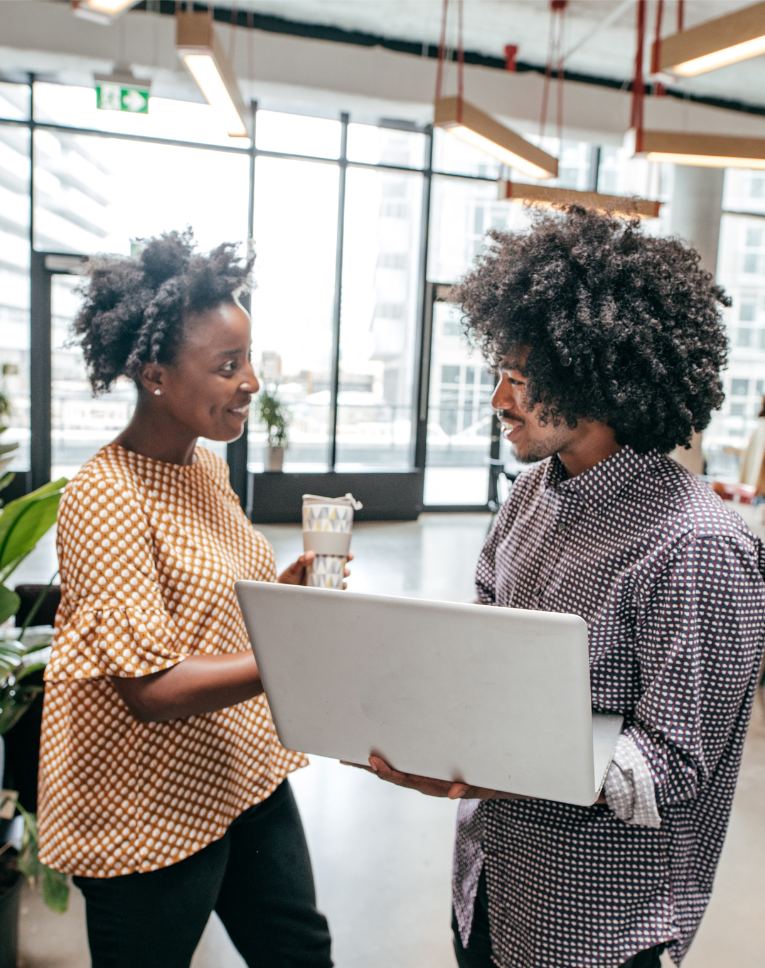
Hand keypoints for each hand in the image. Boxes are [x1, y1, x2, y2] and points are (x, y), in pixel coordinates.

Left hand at [277, 552, 352, 587]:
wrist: (283, 592)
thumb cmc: (288, 578)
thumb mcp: (293, 568)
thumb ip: (301, 561)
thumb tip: (311, 553)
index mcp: (317, 562)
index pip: (332, 555)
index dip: (342, 553)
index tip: (348, 552)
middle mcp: (323, 571)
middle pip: (339, 565)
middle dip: (347, 562)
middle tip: (348, 559)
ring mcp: (324, 581)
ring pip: (339, 577)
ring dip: (345, 574)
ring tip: (344, 573)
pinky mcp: (323, 591)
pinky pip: (335, 589)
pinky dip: (340, 588)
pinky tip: (341, 586)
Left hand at [342, 755, 529, 801]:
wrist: (492, 784)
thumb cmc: (485, 782)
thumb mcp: (481, 786)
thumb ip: (468, 788)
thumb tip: (455, 793)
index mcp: (433, 785)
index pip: (405, 779)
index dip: (388, 772)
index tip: (373, 762)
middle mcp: (423, 782)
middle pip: (393, 775)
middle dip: (371, 768)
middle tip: (348, 758)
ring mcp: (423, 778)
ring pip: (395, 772)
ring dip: (373, 766)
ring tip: (352, 757)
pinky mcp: (425, 772)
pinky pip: (403, 767)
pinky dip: (386, 763)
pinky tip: (370, 758)